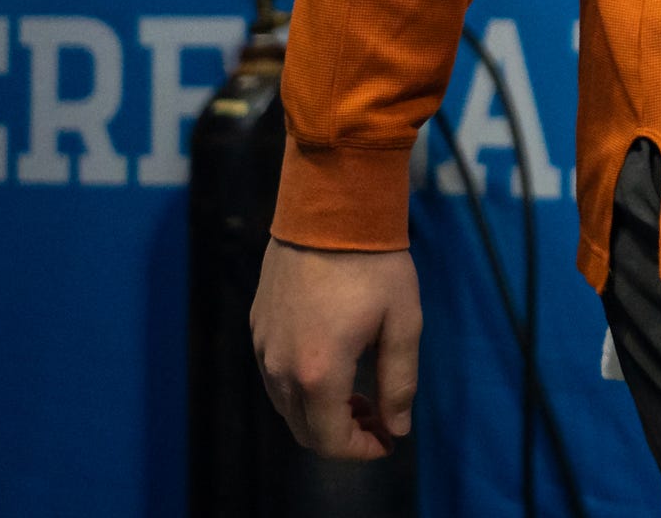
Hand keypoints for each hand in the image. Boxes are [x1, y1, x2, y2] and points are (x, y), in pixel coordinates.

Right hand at [252, 238, 420, 458]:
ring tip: (358, 392)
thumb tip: (397, 428)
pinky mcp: (257, 327)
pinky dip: (301, 388)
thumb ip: (399, 382)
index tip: (387, 439)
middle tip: (377, 417)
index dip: (361, 450)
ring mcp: (263, 347)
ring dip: (319, 413)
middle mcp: (280, 368)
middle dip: (341, 436)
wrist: (330, 210)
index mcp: (318, 373)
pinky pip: (274, 376)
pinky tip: (332, 364)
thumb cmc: (375, 263)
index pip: (330, 440)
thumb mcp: (403, 322)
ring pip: (285, 406)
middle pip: (303, 431)